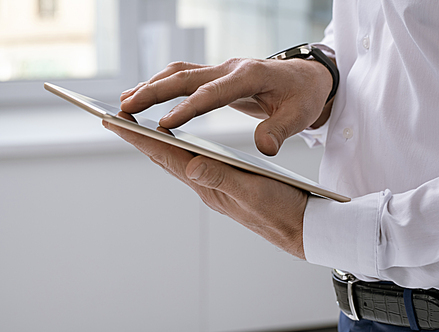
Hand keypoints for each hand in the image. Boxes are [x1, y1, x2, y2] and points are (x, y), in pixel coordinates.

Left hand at [103, 120, 307, 258]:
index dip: (138, 137)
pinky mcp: (225, 184)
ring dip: (155, 143)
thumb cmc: (280, 210)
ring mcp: (214, 185)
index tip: (112, 120)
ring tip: (138, 128)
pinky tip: (179, 144)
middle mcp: (206, 184)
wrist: (298, 227)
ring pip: (176, 160)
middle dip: (138, 137)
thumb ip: (222, 178)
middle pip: (164, 157)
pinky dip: (179, 148)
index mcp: (209, 184)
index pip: (166, 156)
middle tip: (116, 119)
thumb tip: (190, 165)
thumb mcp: (253, 191)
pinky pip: (193, 163)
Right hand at [119, 58, 332, 155]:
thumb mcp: (300, 114)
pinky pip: (185, 77)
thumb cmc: (303, 94)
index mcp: (251, 77)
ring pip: (179, 73)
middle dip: (154, 93)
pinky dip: (162, 85)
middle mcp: (231, 69)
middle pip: (186, 78)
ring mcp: (223, 70)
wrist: (306, 75)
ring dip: (152, 86)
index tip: (164, 125)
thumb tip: (264, 148)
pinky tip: (147, 96)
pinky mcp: (218, 76)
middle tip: (124, 109)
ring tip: (125, 103)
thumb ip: (281, 129)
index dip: (188, 109)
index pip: (213, 94)